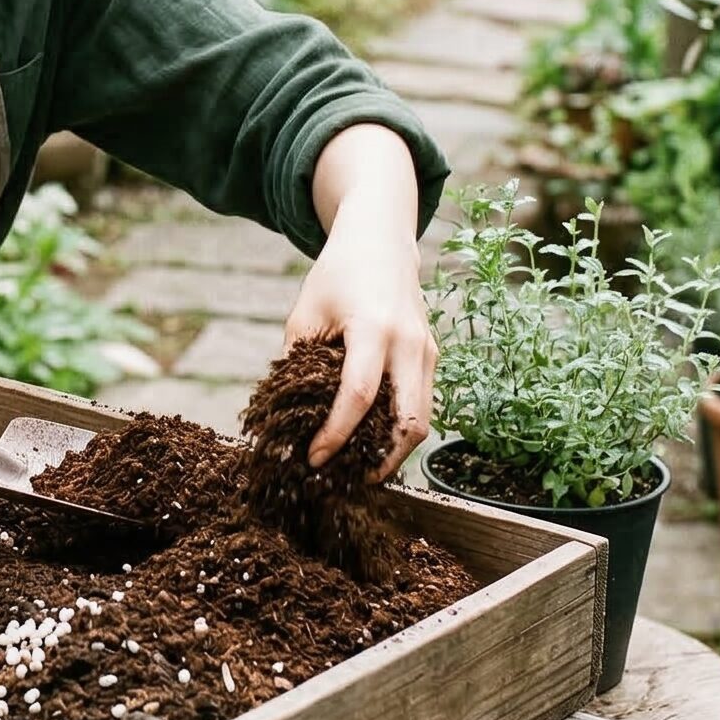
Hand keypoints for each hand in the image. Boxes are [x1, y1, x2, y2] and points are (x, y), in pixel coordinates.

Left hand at [284, 218, 436, 481]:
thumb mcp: (305, 312)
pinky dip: (401, 429)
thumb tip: (286, 415)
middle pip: (408, 421)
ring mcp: (428, 350)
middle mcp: (409, 343)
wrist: (381, 240)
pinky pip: (423, 404)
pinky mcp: (433, 355)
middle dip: (380, 460)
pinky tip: (374, 441)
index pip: (359, 396)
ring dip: (394, 450)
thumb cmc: (337, 275)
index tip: (314, 458)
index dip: (336, 435)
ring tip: (361, 467)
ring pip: (423, 420)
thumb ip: (297, 362)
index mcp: (374, 328)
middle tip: (348, 479)